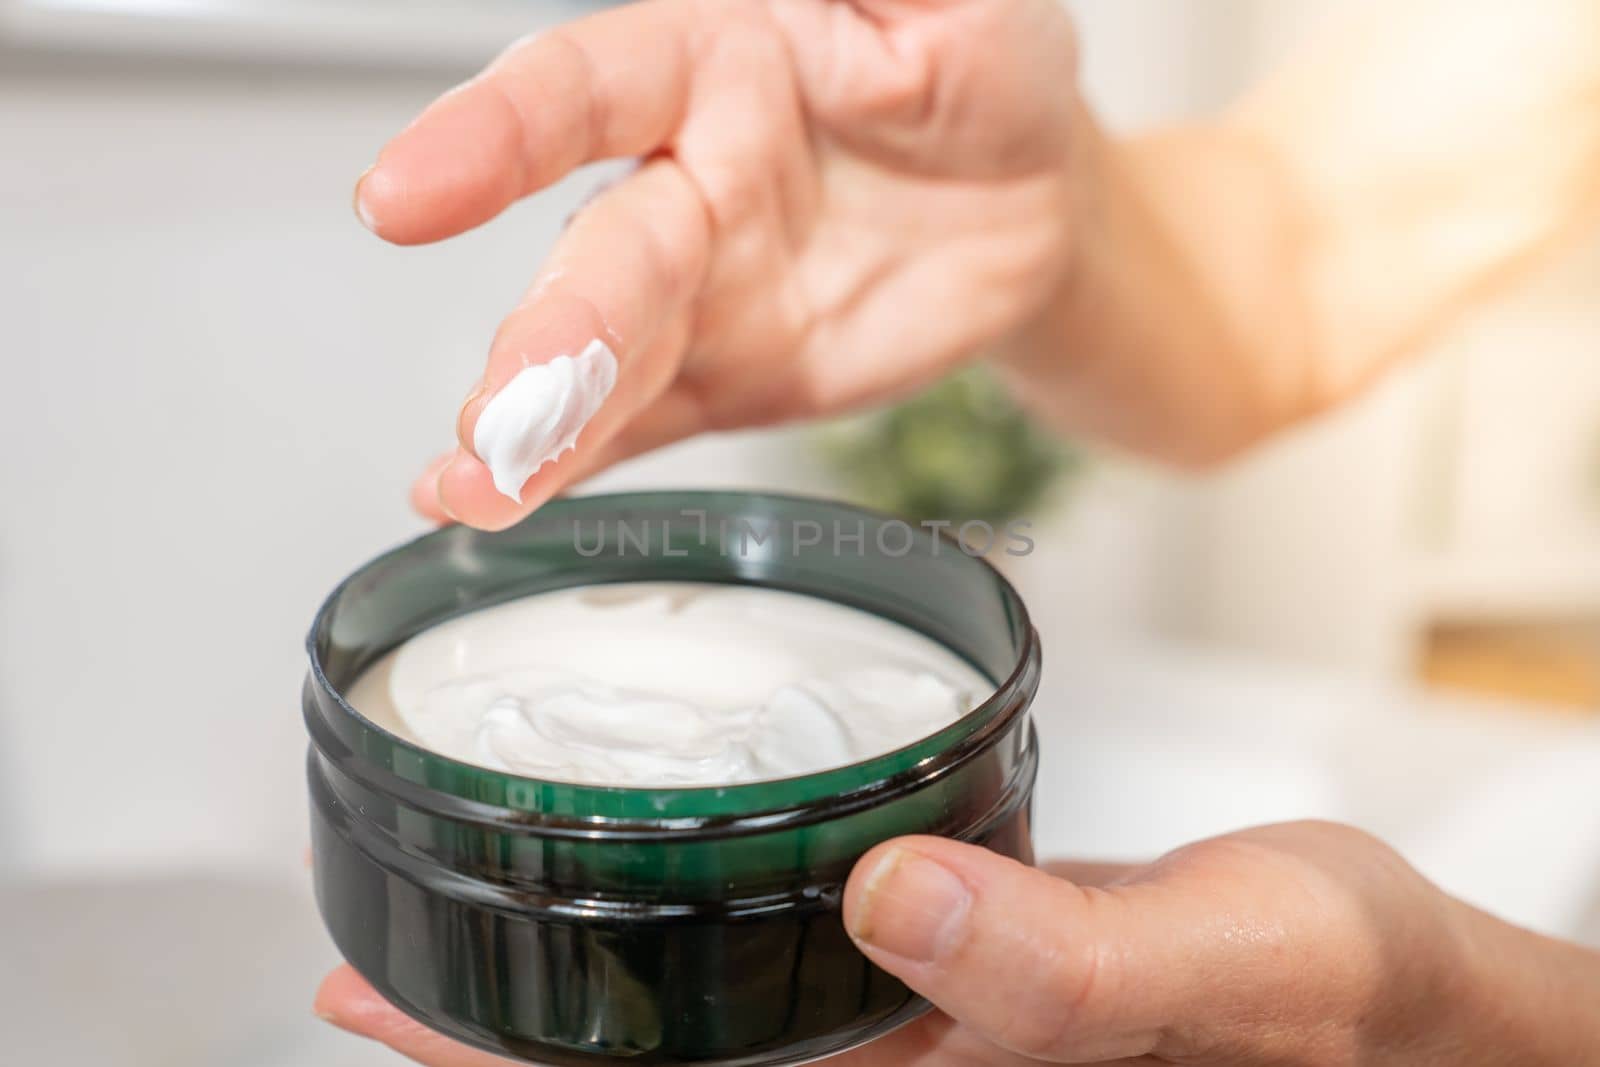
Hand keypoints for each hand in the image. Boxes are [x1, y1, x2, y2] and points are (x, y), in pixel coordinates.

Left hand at [312, 820, 1599, 1063]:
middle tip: (374, 970)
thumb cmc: (1326, 1001)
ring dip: (587, 985)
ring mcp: (907, 1036)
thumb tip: (897, 897)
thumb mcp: (1226, 971)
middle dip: (510, 1042)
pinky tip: (657, 874)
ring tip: (467, 928)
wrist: (1379, 983)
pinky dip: (695, 927)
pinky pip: (782, 966)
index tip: (393, 1016)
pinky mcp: (935, 977)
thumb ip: (1063, 959)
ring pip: (708, 1027)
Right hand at [358, 0, 1088, 528]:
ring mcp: (700, 290)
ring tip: (486, 483)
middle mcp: (685, 179)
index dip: (493, 135)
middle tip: (498, 412)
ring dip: (542, 423)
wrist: (1032, 199)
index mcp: (715, 63)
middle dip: (543, 338)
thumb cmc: (986, 73)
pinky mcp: (727, 377)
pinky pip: (644, 425)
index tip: (408, 190)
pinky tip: (488, 498)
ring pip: (606, 358)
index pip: (584, 89)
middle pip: (598, 257)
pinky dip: (573, 466)